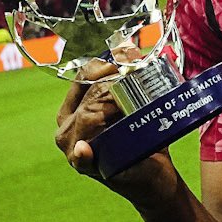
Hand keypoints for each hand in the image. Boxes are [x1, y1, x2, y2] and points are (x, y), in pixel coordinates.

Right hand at [54, 58, 179, 202]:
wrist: (154, 175)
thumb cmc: (143, 137)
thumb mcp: (135, 105)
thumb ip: (129, 79)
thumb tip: (128, 46)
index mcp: (73, 108)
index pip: (84, 76)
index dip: (108, 65)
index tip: (131, 57)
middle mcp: (66, 127)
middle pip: (90, 95)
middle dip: (116, 83)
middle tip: (141, 75)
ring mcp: (73, 148)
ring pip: (90, 117)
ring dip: (113, 106)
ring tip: (132, 102)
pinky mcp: (87, 167)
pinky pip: (80, 158)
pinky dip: (82, 154)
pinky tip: (83, 151)